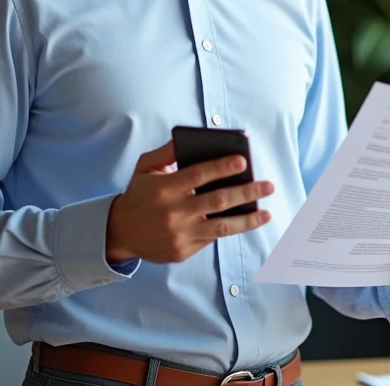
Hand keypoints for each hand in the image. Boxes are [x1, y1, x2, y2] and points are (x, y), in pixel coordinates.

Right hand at [105, 141, 272, 263]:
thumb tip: (187, 138)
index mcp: (164, 188)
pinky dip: (232, 229)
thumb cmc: (139, 194)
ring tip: (267, 212)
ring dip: (248, 219)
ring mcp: (179, 234)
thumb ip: (167, 152)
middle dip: (246, 192)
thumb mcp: (145, 168)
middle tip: (268, 185)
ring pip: (221, 226)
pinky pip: (212, 238)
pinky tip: (248, 221)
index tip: (243, 161)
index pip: (198, 175)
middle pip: (217, 201)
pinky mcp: (183, 250)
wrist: (120, 232)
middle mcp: (173, 212)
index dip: (222, 167)